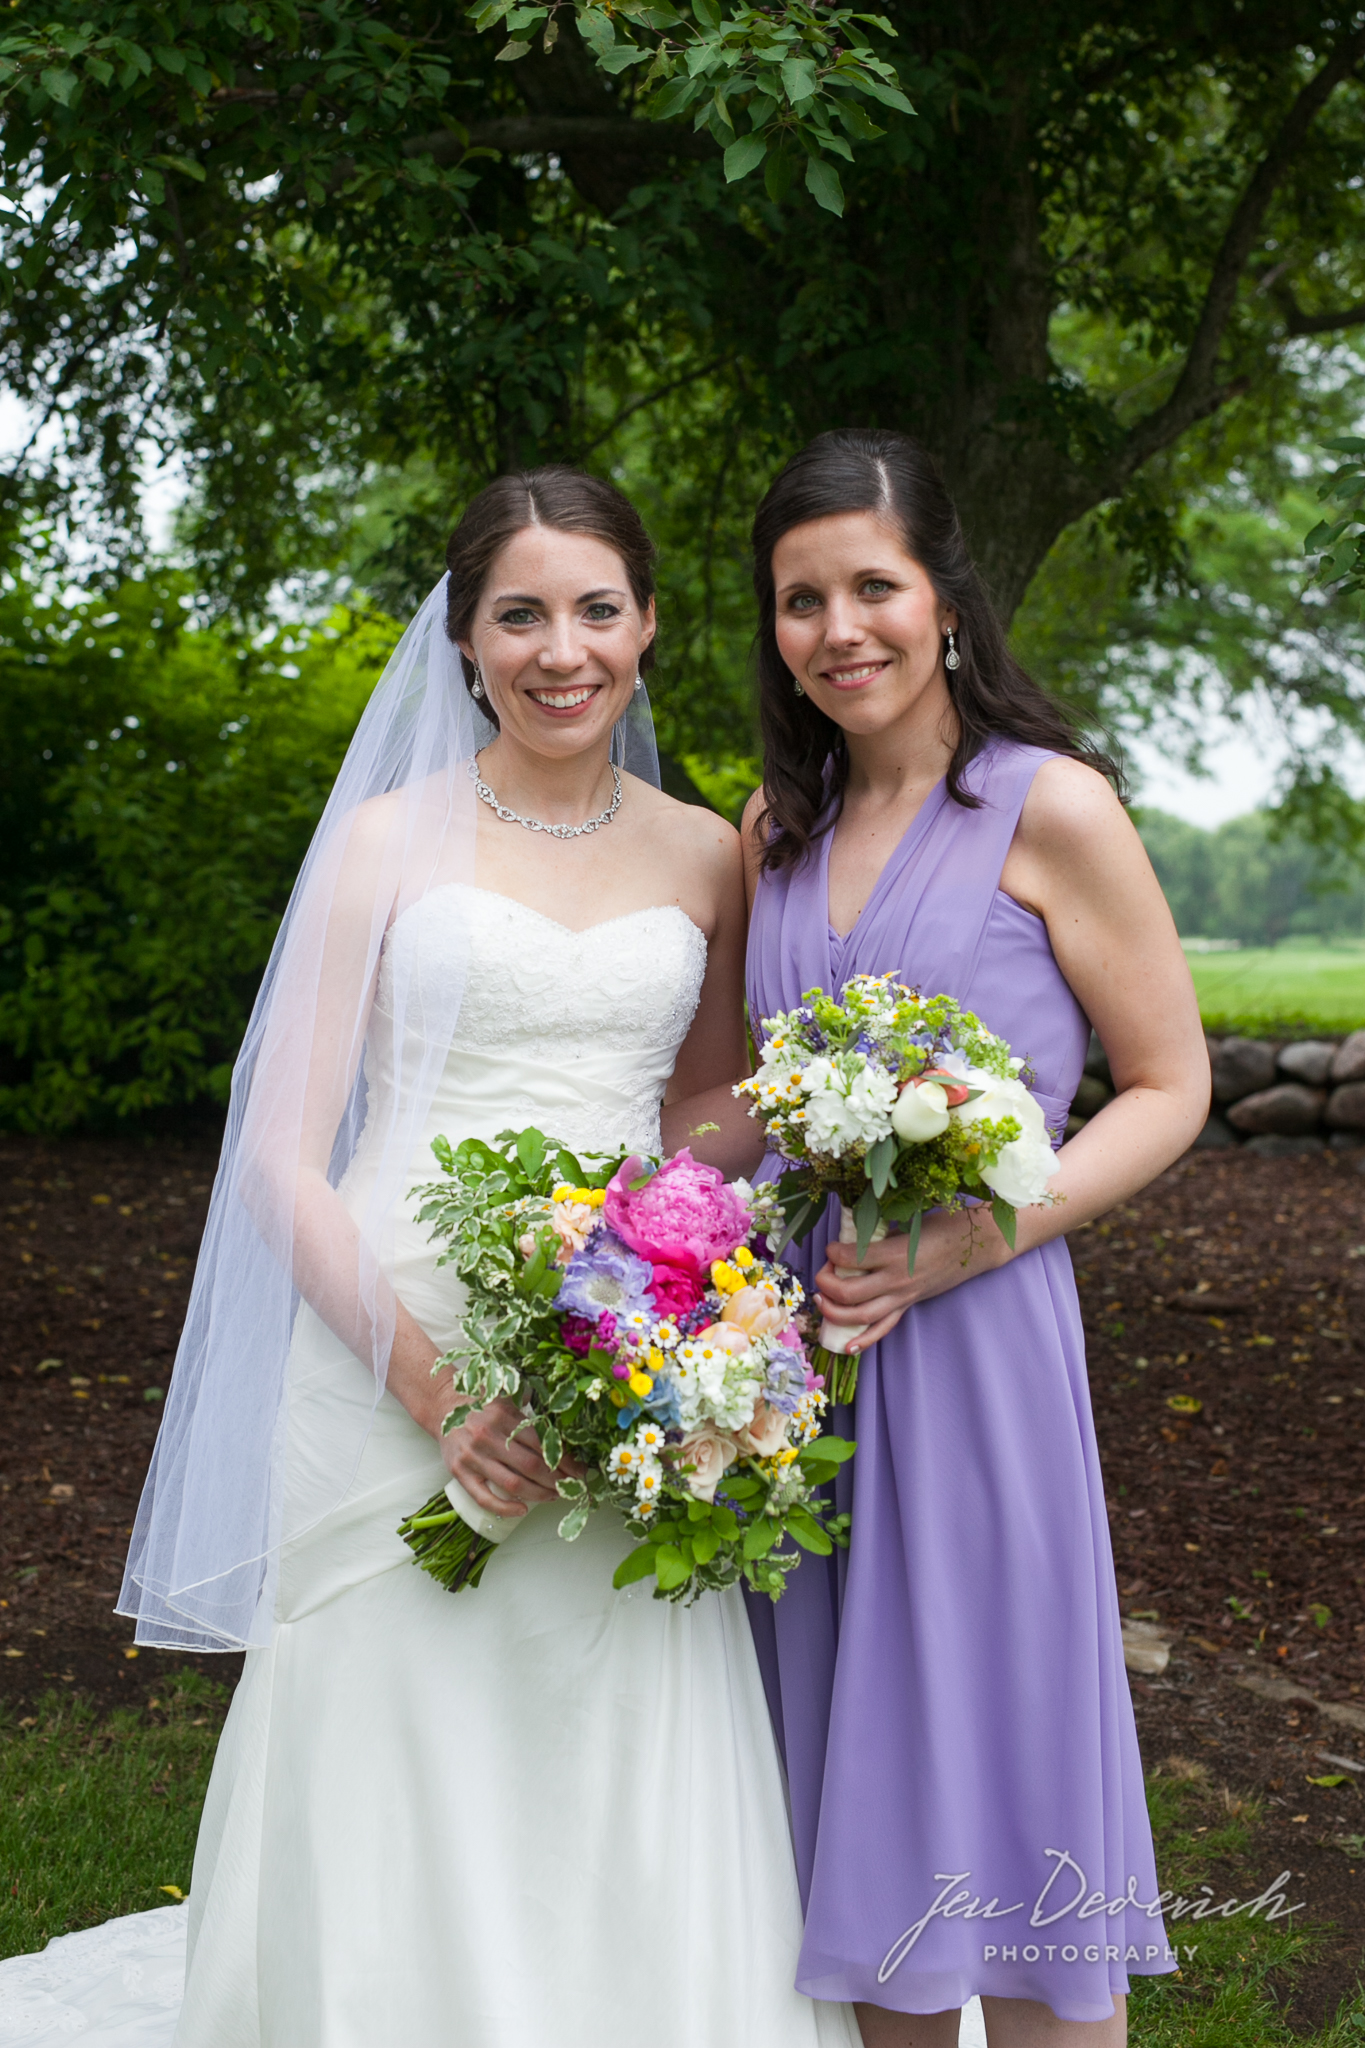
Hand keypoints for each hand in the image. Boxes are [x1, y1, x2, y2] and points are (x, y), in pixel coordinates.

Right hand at [440, 1394, 583, 1518]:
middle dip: (557, 1480)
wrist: (442, 1407)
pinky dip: (504, 1508)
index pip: (542, 1443)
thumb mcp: (507, 1396)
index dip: (564, 1460)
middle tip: (572, 1487)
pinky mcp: (460, 1473)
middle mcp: (488, 1437)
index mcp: (504, 1417)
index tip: (579, 1470)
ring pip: (512, 1484)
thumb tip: (565, 1422)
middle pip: (531, 1466)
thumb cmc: (481, 1403)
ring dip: (538, 1494)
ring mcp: (473, 1457)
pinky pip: (483, 1497)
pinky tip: (522, 1510)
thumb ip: (531, 1407)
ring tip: (554, 1496)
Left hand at [815, 1207, 1012, 1349]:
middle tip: (822, 1273)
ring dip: (835, 1312)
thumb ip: (880, 1233)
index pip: (850, 1258)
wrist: (978, 1244)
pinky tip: (847, 1347)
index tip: (831, 1247)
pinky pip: (884, 1328)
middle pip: (849, 1292)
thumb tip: (852, 1237)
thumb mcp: (908, 1221)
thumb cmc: (943, 1226)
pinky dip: (864, 1340)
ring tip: (822, 1301)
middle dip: (826, 1284)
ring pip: (862, 1316)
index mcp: (895, 1252)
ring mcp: (904, 1296)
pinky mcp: (910, 1305)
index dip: (832, 1252)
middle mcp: (897, 1279)